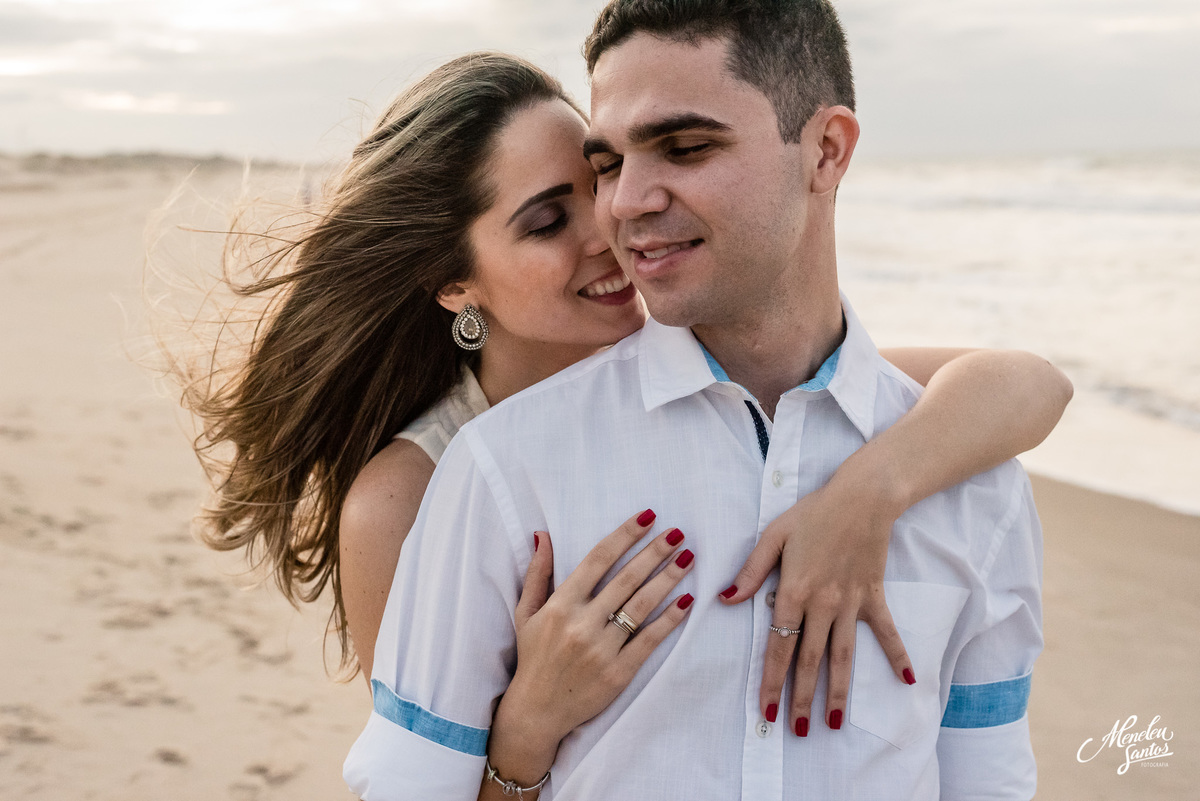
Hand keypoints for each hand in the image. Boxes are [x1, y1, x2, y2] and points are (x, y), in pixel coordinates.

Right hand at [488, 510, 694, 776]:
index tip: (648, 518)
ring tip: (688, 558)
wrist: (537, 711)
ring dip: (667, 578)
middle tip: (677, 533)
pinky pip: (649, 640)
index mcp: (560, 605)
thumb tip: (542, 534)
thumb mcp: (526, 613)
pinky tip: (686, 601)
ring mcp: (601, 649)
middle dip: (655, 552)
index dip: (625, 535)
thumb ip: (538, 573)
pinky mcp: (618, 673)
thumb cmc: (533, 657)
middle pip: (626, 579)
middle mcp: (581, 624)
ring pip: (641, 606)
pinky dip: (670, 619)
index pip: (598, 559)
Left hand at [717, 479, 912, 735]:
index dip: (772, 680)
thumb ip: (751, 571)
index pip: (779, 645)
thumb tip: (726, 600)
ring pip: (843, 655)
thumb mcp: (773, 536)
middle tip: (797, 730)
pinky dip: (897, 655)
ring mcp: (851, 603)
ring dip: (839, 690)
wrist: (862, 498)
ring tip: (834, 723)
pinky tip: (907, 681)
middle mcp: (823, 604)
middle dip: (802, 698)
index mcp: (794, 591)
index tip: (768, 709)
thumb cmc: (813, 513)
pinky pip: (886, 632)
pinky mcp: (873, 596)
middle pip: (809, 660)